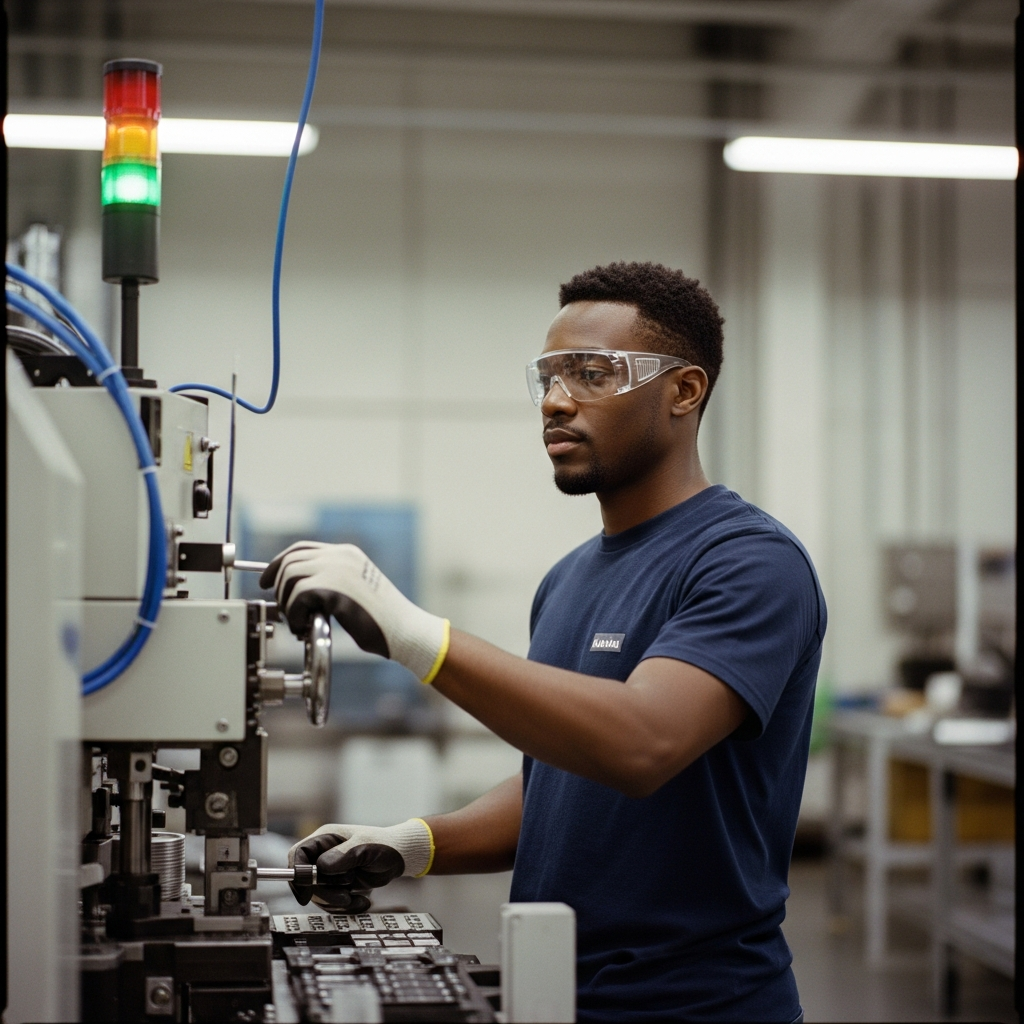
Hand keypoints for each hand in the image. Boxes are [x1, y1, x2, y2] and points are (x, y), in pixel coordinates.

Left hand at [260, 543, 449, 683]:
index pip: (301, 549)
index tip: (267, 581)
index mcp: (347, 554)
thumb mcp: (356, 590)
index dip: (278, 564)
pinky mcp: (336, 589)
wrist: (405, 630)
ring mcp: (339, 570)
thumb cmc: (383, 620)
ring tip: (299, 622)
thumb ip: (331, 582)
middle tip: (286, 611)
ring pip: (290, 577)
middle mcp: (341, 556)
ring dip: (287, 603)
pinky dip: (294, 615)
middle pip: (290, 561)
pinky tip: (305, 627)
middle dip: (279, 588)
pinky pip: (298, 596)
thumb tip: (297, 589)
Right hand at [287, 819, 434, 908]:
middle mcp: (323, 854)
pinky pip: (331, 902)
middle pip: (305, 879)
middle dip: (323, 892)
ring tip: (357, 898)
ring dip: (336, 902)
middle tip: (344, 897)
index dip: (297, 874)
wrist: (401, 858)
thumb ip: (342, 856)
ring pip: (317, 894)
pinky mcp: (337, 885)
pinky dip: (345, 906)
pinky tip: (362, 901)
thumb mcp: (364, 848)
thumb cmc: (385, 845)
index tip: (305, 892)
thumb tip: (320, 867)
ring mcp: (330, 871)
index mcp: (325, 838)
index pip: (298, 854)